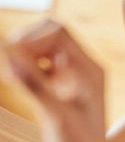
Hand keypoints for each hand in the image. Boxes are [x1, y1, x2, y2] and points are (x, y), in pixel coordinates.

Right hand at [4, 19, 105, 141]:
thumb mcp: (56, 117)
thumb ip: (35, 87)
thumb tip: (11, 58)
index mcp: (89, 69)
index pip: (61, 35)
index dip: (33, 39)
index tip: (10, 54)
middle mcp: (82, 66)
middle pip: (54, 35)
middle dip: (28, 42)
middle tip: (8, 63)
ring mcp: (73, 72)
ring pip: (47, 46)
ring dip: (27, 53)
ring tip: (11, 73)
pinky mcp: (62, 81)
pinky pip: (43, 62)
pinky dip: (28, 65)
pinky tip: (18, 77)